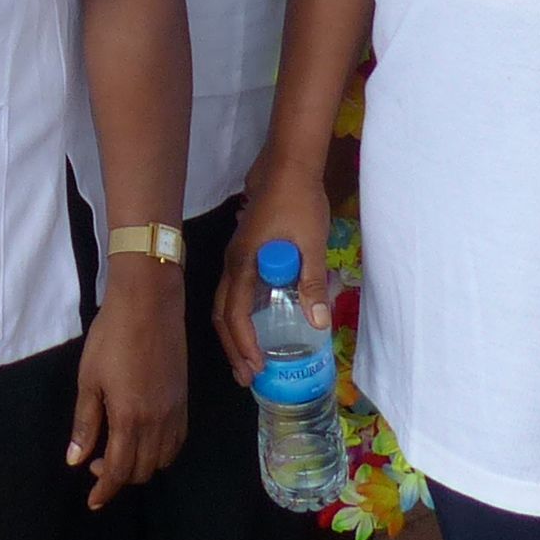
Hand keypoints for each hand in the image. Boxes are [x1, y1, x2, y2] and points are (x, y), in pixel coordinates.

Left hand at [70, 271, 189, 508]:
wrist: (149, 304)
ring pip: (162, 460)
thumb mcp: (89, 380)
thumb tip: (76, 460)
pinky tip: (144, 440)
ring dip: (140, 466)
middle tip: (97, 462)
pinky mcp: (184, 401)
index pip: (118, 471)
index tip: (93, 501)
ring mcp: (174, 412)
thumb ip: (85, 423)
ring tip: (119, 451)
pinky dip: (161, 452)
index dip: (104, 490)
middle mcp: (157, 422)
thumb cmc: (111, 337)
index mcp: (129, 418)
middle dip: (119, 477)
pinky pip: (177, 442)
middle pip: (141, 470)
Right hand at [217, 165, 332, 388]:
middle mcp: (232, 264)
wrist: (288, 163)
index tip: (256, 368)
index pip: (235, 315)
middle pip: (222, 314)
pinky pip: (235, 292)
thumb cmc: (299, 200)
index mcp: (243, 264)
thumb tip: (317, 324)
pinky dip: (240, 316)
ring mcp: (236, 257)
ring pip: (225, 304)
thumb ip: (313, 282)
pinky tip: (258, 325)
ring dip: (234, 334)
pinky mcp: (244, 251)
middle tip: (248, 376)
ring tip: (249, 359)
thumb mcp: (312, 243)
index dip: (243, 345)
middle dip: (233, 348)